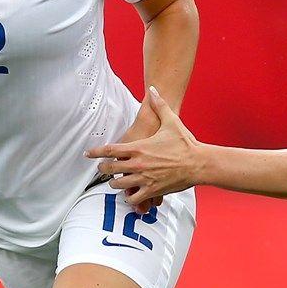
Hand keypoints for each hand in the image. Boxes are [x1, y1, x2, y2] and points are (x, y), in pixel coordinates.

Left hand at [87, 88, 201, 208]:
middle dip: (103, 169)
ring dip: (115, 183)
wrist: (199, 163)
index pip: (109, 150)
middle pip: (109, 169)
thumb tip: (153, 89)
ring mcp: (144, 179)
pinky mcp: (152, 191)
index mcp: (139, 148)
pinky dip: (129, 197)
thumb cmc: (185, 143)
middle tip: (102, 168)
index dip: (95, 152)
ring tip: (116, 181)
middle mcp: (138, 164)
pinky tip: (131, 194)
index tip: (88, 154)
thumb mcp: (171, 121)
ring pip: (118, 185)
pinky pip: (133, 198)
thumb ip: (159, 105)